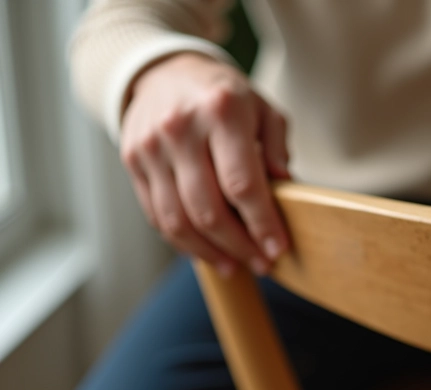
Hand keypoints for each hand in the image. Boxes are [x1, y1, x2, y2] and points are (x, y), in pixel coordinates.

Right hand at [120, 52, 290, 276]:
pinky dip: (183, 241)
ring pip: (177, 219)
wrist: (165, 71)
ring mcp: (150, 146)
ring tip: (235, 266)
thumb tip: (288, 190)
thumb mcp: (263, 110)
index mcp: (221, 112)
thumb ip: (278, 148)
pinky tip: (207, 252)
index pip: (242, 183)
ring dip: (209, 252)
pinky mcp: (132, 160)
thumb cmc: (225, 97)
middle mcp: (180, 128)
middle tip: (261, 264)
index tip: (278, 249)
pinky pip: (157, 215)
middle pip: (208, 209)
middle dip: (239, 246)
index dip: (261, 223)